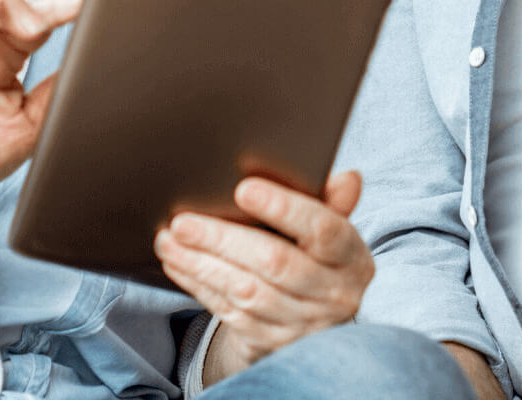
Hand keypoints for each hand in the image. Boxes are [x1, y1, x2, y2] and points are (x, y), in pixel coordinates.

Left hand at [154, 170, 374, 379]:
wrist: (318, 320)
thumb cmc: (320, 258)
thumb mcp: (334, 231)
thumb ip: (335, 202)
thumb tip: (348, 178)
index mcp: (352, 258)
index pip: (323, 229)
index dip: (284, 209)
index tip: (244, 189)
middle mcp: (334, 295)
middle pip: (275, 263)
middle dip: (223, 239)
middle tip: (183, 221)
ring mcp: (303, 325)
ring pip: (246, 291)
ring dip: (200, 264)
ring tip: (168, 240)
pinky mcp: (271, 344)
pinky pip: (230, 312)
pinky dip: (200, 286)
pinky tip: (179, 265)